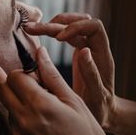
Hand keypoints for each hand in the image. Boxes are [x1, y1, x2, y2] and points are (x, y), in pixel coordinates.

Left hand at [0, 46, 118, 134]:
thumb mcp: (74, 102)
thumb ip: (52, 76)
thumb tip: (40, 53)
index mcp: (39, 104)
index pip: (14, 76)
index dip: (21, 72)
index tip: (28, 73)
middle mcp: (23, 121)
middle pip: (1, 90)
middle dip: (0, 78)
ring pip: (9, 111)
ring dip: (18, 105)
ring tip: (44, 114)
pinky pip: (14, 131)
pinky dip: (23, 124)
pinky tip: (43, 132)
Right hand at [23, 14, 116, 129]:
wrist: (102, 111)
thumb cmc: (100, 108)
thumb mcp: (96, 96)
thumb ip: (92, 75)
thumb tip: (84, 51)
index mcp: (103, 56)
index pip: (94, 27)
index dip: (76, 27)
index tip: (58, 39)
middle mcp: (96, 48)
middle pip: (79, 22)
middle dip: (56, 23)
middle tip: (32, 28)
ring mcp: (87, 48)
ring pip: (72, 26)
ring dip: (53, 24)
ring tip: (32, 28)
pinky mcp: (78, 51)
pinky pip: (67, 34)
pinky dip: (53, 31)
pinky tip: (38, 34)